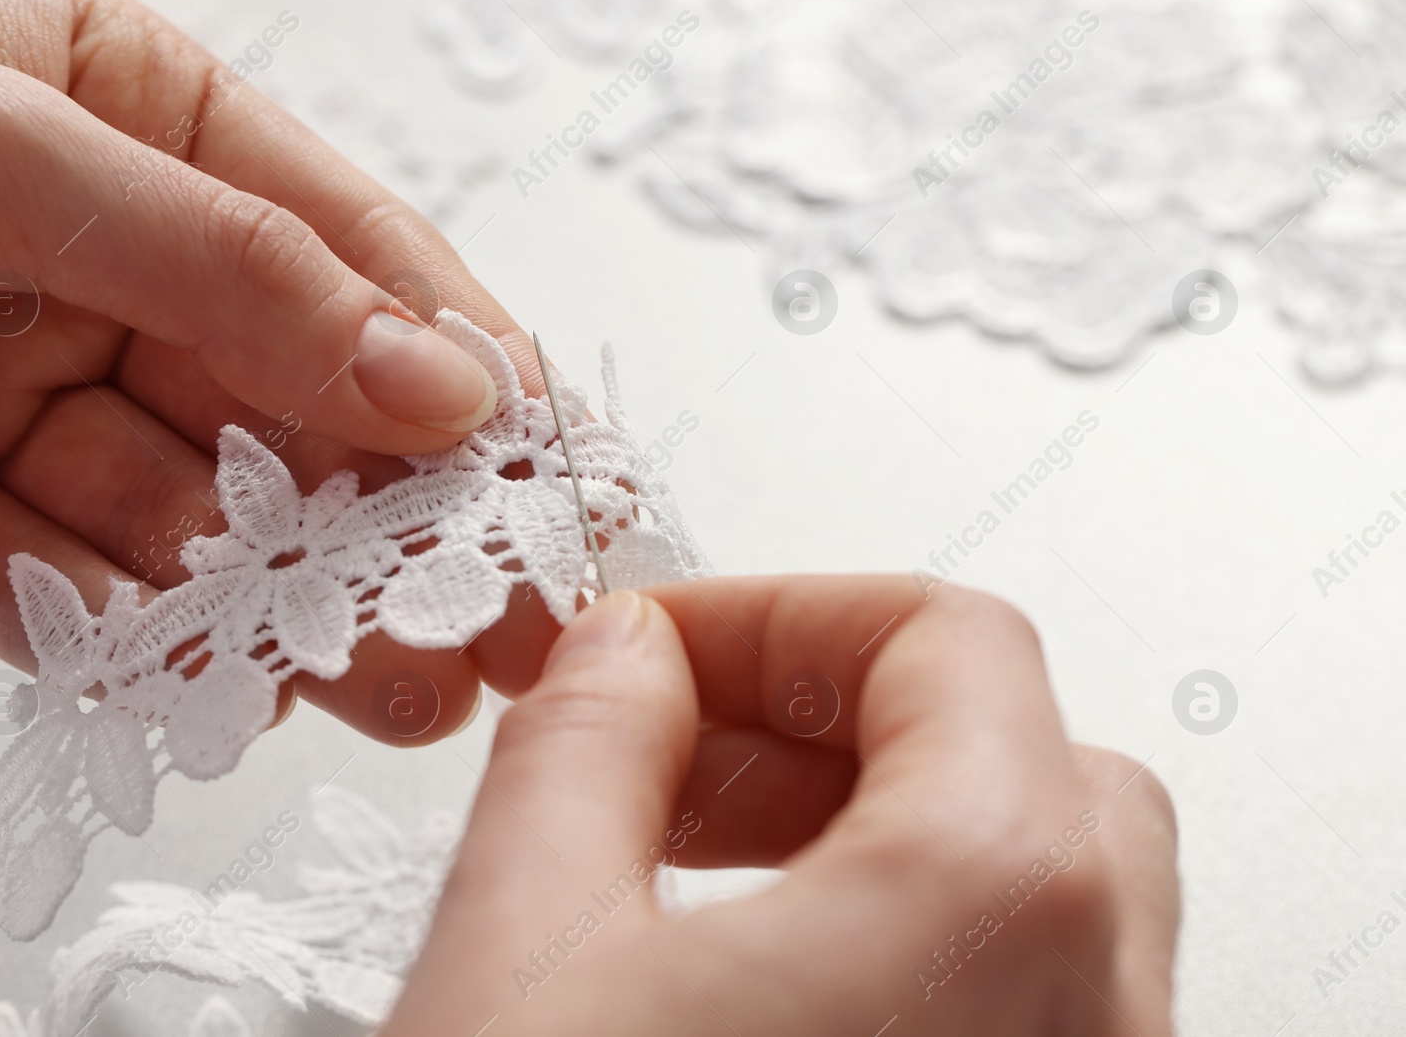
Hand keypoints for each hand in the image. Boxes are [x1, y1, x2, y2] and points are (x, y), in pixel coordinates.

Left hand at [0, 0, 559, 732]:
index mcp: (127, 113)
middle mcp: (83, 253)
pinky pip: (54, 581)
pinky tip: (220, 681)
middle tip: (500, 616)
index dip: (458, 361)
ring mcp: (2, 383)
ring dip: (285, 600)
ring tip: (397, 684)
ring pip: (186, 511)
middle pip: (284, 400)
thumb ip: (229, 263)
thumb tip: (435, 373)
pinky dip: (129, 636)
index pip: (342, 249)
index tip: (548, 470)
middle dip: (397, 514)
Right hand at [382, 579, 1179, 1036]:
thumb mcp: (517, 947)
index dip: (776, 611)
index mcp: (993, 904)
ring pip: (1030, 882)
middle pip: (1016, 750)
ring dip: (863, 825)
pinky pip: (1014, 991)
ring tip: (686, 859)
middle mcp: (1091, 1010)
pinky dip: (897, 934)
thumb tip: (622, 653)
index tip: (656, 643)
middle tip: (674, 746)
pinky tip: (745, 971)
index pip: (947, 635)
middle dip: (826, 717)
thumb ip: (581, 743)